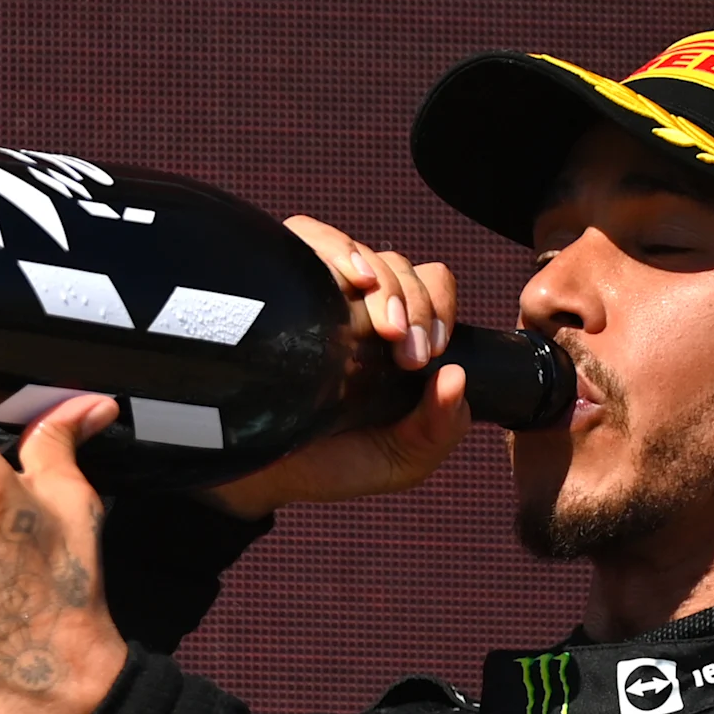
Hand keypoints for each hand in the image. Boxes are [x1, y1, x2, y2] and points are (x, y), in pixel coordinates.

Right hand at [201, 217, 471, 517]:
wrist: (257, 478)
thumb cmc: (329, 464)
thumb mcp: (401, 460)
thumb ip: (440, 429)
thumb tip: (456, 376)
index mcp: (394, 336)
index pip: (430, 285)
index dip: (439, 308)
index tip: (428, 355)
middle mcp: (358, 307)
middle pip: (402, 267)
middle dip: (418, 307)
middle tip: (407, 356)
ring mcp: (315, 292)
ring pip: (363, 252)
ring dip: (386, 284)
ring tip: (383, 330)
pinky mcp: (276, 282)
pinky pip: (305, 234)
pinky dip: (336, 248)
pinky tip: (352, 279)